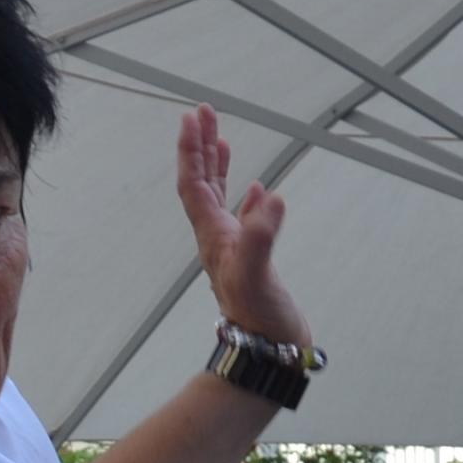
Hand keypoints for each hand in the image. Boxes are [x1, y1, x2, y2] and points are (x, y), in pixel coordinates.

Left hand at [175, 107, 311, 350]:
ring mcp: (233, 247)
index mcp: (213, 235)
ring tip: (220, 138)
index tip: (193, 118)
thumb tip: (270, 198)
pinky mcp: (251, 257)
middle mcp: (217, 237)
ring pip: (219, 196)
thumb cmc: (259, 317)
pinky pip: (243, 218)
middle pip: (202, 183)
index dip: (192, 150)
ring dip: (217, 166)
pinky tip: (256, 190)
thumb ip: (260, 237)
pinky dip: (246, 197)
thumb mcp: (257, 275)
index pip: (195, 184)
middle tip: (204, 112)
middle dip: (201, 146)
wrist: (268, 350)